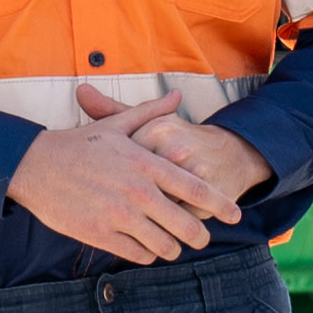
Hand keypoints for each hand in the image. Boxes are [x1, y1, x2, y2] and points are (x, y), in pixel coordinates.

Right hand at [3, 94, 219, 266]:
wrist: (33, 166)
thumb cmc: (77, 145)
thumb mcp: (116, 126)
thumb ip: (152, 113)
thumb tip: (178, 97)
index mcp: (146, 164)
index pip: (197, 189)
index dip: (221, 205)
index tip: (234, 215)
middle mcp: (138, 192)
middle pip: (186, 224)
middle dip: (199, 235)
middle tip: (201, 238)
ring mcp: (119, 216)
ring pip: (163, 245)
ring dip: (172, 248)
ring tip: (171, 246)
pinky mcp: (100, 235)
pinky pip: (137, 254)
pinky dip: (146, 254)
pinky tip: (144, 248)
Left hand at [121, 106, 271, 223]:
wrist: (232, 154)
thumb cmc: (179, 139)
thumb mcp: (149, 122)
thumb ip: (111, 110)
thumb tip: (80, 90)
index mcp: (157, 128)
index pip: (120, 159)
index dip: (116, 172)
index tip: (120, 172)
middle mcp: (175, 148)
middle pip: (135, 184)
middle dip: (129, 195)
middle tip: (129, 195)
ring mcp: (193, 173)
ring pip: (154, 205)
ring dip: (148, 211)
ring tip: (147, 207)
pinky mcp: (206, 197)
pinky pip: (173, 219)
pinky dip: (168, 222)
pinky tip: (169, 214)